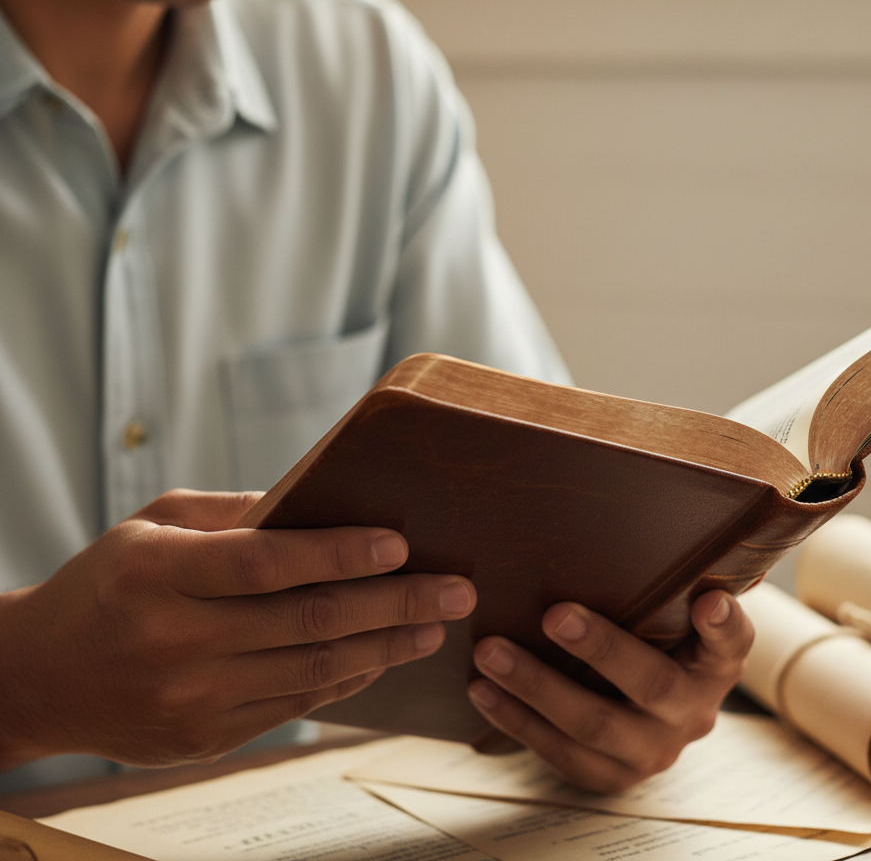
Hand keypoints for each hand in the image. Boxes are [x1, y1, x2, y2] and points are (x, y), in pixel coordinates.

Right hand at [0, 489, 475, 768]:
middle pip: (308, 621)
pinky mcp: (205, 739)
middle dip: (395, 603)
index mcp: (159, 575)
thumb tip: (318, 502)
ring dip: (386, 647)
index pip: (266, 562)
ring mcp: (193, 700)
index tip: (401, 543)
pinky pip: (295, 706)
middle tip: (457, 588)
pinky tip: (383, 658)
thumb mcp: (153, 526)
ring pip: (313, 671)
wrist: (39, 678)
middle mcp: (177, 641)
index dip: (339, 552)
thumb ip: (233, 514)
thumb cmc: (106, 583)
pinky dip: (347, 681)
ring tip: (436, 624)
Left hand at [468, 589, 752, 792]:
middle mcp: (693, 711)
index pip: (731, 641)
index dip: (723, 624)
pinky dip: (517, 721)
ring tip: (490, 653)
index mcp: (715, 663)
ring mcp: (654, 751)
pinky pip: (561, 754)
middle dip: (600, 649)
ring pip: (594, 725)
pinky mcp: (612, 775)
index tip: (708, 601)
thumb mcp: (669, 611)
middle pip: (650, 684)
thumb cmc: (650, 636)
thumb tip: (646, 518)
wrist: (644, 712)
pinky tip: (483, 691)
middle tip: (553, 615)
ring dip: (536, 687)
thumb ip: (666, 580)